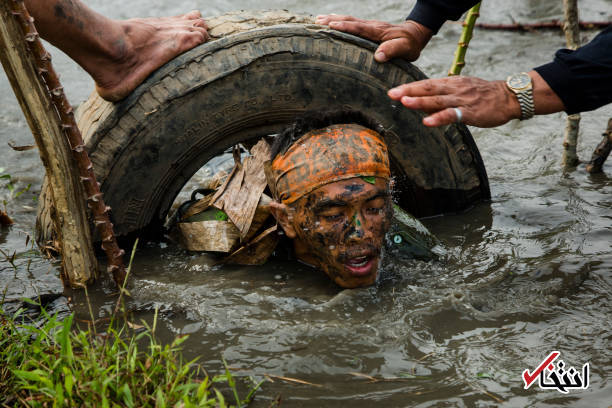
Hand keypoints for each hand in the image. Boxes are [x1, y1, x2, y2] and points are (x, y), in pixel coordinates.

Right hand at [315, 15, 432, 61]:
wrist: (415, 35)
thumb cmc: (410, 45)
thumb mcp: (405, 49)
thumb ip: (393, 50)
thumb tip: (378, 56)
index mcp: (378, 31)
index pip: (359, 27)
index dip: (345, 26)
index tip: (331, 26)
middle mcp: (371, 26)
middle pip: (350, 20)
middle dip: (333, 20)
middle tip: (317, 21)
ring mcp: (369, 26)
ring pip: (349, 20)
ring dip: (333, 19)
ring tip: (318, 20)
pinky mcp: (367, 28)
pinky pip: (351, 23)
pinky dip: (339, 21)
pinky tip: (332, 22)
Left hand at [388, 76, 521, 127]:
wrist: (508, 97)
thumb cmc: (482, 95)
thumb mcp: (460, 91)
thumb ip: (441, 96)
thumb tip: (420, 103)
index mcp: (451, 83)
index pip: (427, 83)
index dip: (409, 87)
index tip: (393, 90)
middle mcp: (454, 89)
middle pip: (429, 88)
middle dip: (409, 90)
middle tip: (391, 93)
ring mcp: (462, 100)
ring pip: (438, 100)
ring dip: (420, 101)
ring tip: (404, 102)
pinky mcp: (470, 112)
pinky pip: (452, 115)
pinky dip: (439, 118)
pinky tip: (427, 121)